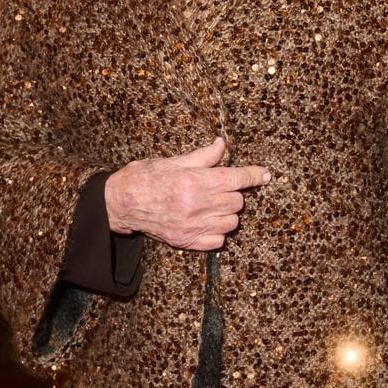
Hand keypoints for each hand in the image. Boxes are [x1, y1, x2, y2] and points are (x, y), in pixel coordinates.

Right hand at [104, 136, 270, 250]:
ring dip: (228, 213)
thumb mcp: (174, 160)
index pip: (237, 178)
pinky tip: (207, 222)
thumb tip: (223, 145)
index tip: (265, 175)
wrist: (121, 202)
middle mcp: (198, 204)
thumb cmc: (146, 177)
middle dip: (233, 193)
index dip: (255, 175)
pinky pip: (217, 241)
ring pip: (231, 222)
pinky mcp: (186, 241)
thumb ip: (203, 156)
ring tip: (212, 205)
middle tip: (219, 187)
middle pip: (237, 201)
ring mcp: (193, 226)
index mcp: (196, 181)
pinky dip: (218, 232)